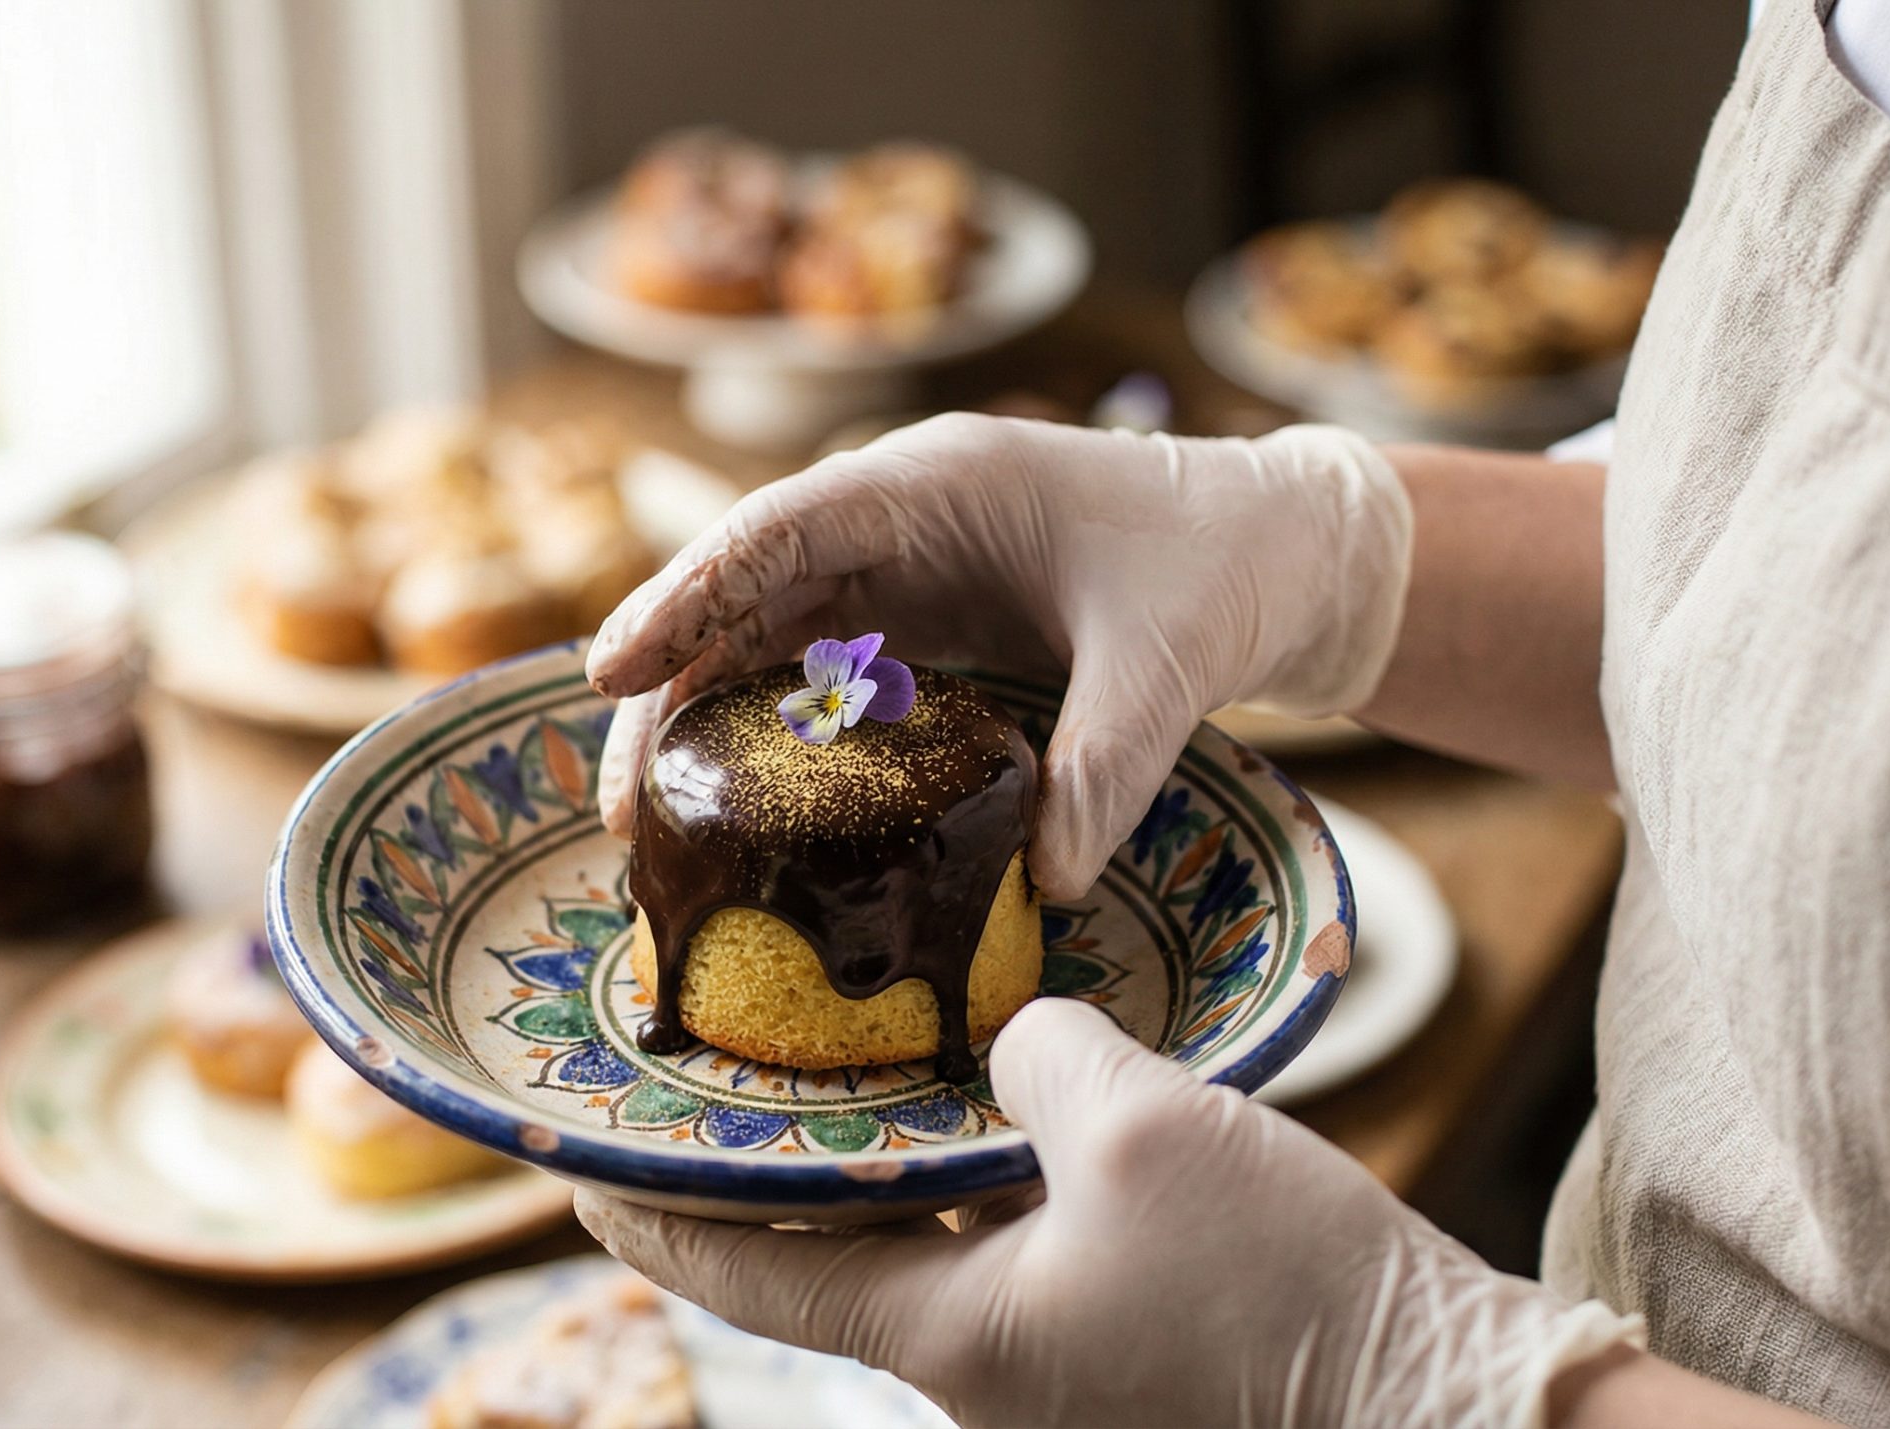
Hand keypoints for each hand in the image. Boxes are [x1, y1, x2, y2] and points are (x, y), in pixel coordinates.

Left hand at [577, 998, 1642, 1427]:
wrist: (1462, 1418)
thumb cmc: (1285, 1294)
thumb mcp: (1145, 1132)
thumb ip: (1046, 1057)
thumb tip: (1018, 1034)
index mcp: (948, 1341)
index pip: (750, 1272)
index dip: (654, 1215)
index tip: (580, 1160)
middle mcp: (986, 1373)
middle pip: (834, 1258)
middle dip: (776, 1168)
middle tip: (726, 1073)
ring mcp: (1062, 1374)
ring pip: (936, 1252)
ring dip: (889, 1164)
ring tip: (858, 1060)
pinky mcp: (1138, 1353)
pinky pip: (1025, 1253)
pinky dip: (994, 1179)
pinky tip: (1020, 1103)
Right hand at [585, 413, 1413, 896]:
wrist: (1278, 551)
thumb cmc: (1220, 566)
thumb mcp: (1167, 663)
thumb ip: (1106, 762)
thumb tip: (1050, 883)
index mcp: (934, 484)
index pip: (777, 531)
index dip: (685, 595)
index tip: (610, 671)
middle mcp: (896, 519)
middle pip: (743, 595)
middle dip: (670, 689)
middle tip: (621, 806)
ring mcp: (903, 572)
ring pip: (768, 640)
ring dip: (707, 723)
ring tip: (654, 828)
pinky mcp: (923, 625)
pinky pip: (820, 677)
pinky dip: (774, 737)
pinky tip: (745, 809)